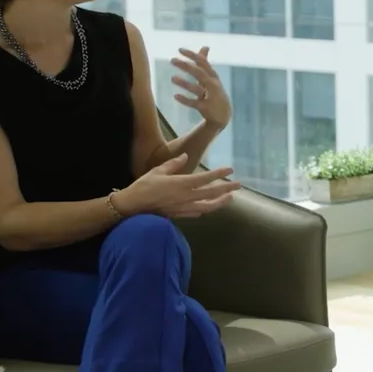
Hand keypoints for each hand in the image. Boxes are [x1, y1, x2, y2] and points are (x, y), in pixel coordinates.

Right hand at [113, 153, 241, 218]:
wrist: (133, 207)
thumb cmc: (143, 186)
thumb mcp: (157, 171)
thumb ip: (173, 164)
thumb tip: (185, 156)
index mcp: (182, 183)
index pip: (206, 178)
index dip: (219, 174)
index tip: (230, 170)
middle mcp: (186, 196)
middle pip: (212, 193)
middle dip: (227, 189)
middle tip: (238, 185)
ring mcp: (184, 208)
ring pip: (208, 206)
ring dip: (220, 202)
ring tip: (230, 198)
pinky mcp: (180, 215)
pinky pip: (198, 212)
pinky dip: (206, 208)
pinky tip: (210, 206)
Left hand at [171, 47, 231, 129]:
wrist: (223, 114)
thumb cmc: (215, 92)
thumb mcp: (212, 77)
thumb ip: (206, 62)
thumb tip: (205, 46)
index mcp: (213, 76)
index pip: (203, 62)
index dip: (192, 55)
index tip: (179, 49)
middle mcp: (213, 85)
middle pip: (199, 73)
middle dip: (186, 66)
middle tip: (172, 60)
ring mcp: (210, 96)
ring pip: (197, 89)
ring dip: (185, 83)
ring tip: (172, 78)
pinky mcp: (205, 108)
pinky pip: (194, 103)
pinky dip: (185, 100)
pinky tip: (175, 96)